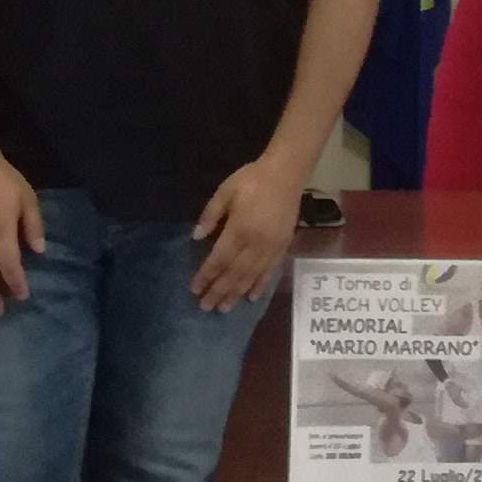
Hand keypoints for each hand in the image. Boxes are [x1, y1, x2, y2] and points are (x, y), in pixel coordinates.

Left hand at [190, 153, 304, 311]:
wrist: (287, 173)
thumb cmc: (252, 179)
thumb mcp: (225, 191)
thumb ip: (210, 215)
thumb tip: (196, 237)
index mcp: (239, 229)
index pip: (219, 259)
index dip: (206, 275)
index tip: (194, 289)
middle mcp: (256, 243)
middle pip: (234, 273)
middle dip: (219, 291)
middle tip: (205, 307)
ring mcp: (271, 247)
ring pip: (251, 276)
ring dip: (236, 293)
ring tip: (224, 308)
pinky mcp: (283, 246)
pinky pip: (270, 271)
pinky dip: (260, 286)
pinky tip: (252, 297)